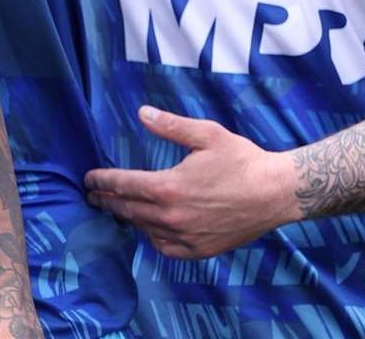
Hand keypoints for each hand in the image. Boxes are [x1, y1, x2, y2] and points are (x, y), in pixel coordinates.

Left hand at [83, 105, 298, 258]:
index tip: (89, 179)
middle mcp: (171, 216)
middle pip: (127, 210)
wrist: (276, 193)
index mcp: (168, 187)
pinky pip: (165, 248)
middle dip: (106, 201)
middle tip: (93, 196)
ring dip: (128, 218)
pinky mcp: (200, 250)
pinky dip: (153, 237)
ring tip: (118, 209)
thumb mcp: (206, 134)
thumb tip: (141, 113)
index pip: (122, 185)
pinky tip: (150, 228)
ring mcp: (185, 236)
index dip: (102, 181)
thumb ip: (170, 126)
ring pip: (144, 229)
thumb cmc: (242, 160)